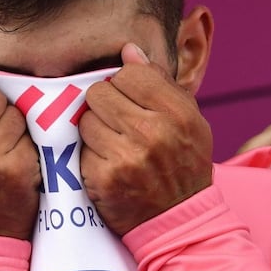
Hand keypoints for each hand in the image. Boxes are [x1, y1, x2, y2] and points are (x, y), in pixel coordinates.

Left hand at [79, 43, 213, 234]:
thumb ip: (160, 82)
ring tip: (114, 146)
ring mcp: (127, 156)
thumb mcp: (189, 121)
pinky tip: (108, 166)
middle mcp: (153, 132)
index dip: (125, 86)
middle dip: (106, 107)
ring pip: (86, 119)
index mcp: (178, 112)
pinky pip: (81, 149)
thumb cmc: (184, 164)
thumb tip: (128, 51)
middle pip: (101, 92)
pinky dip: (90, 156)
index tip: (131, 102)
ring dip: (95, 131)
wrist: (179, 219)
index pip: (130, 73)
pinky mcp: (104, 178)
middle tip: (119, 126)